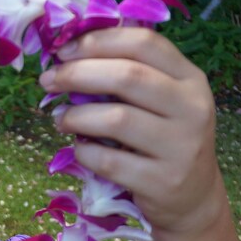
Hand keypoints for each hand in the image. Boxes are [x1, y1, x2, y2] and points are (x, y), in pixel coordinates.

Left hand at [39, 27, 223, 233]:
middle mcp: (192, 108)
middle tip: (48, 81)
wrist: (191, 198)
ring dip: (76, 116)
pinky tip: (80, 150)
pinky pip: (109, 160)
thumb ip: (128, 77)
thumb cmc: (162, 140)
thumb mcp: (160, 101)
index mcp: (190, 78)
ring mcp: (181, 146)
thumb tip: (67, 57)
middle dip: (76, 74)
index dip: (97, 42)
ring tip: (60, 119)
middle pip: (127, 76)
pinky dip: (84, 152)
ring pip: (116, 119)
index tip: (62, 51)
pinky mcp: (162, 181)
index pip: (144, 43)